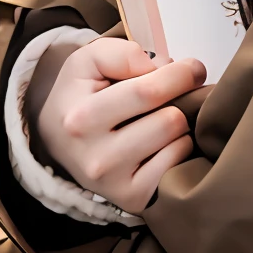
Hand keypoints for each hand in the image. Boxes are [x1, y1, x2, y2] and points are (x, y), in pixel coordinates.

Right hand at [37, 36, 208, 212]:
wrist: (58, 142)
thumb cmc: (81, 96)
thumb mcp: (87, 62)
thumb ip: (120, 53)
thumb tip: (159, 67)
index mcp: (81, 119)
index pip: (147, 92)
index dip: (181, 75)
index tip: (193, 68)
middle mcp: (96, 158)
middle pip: (170, 120)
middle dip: (180, 99)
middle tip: (176, 93)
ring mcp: (115, 184)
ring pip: (178, 142)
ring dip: (179, 124)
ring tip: (161, 118)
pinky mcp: (133, 199)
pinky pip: (178, 166)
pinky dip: (178, 150)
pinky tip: (161, 143)